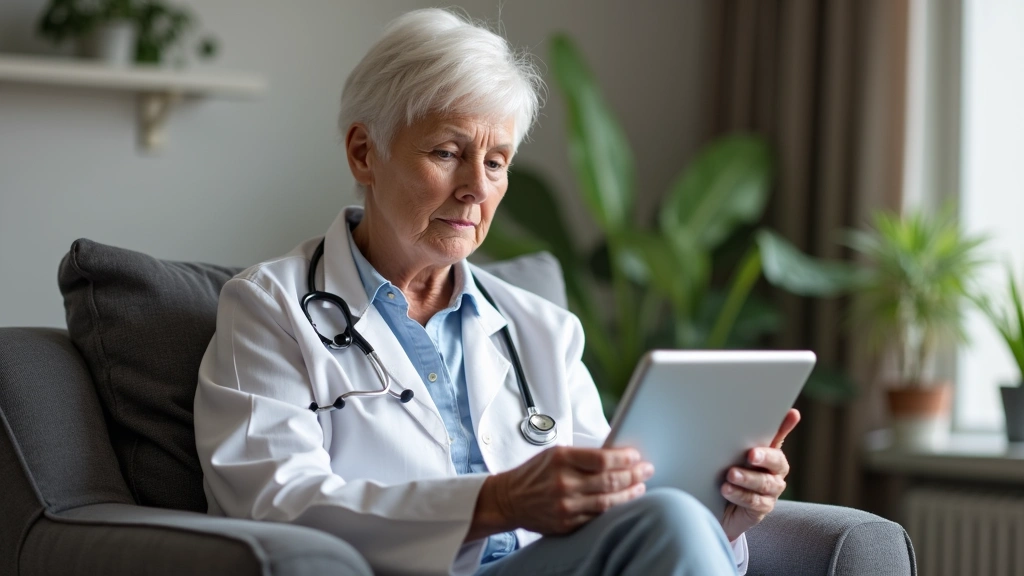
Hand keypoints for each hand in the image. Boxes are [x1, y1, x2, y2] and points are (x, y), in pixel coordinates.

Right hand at [468, 446, 653, 539]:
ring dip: (629, 493)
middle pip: (609, 480)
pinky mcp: (566, 523)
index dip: (624, 458)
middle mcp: (563, 483)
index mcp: (560, 459)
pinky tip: (624, 502)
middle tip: (647, 470)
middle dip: (633, 474)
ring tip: (640, 486)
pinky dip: (614, 510)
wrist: (508, 499)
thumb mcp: (554, 454)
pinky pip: (597, 518)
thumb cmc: (534, 473)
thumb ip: (583, 455)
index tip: (636, 456)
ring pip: (608, 502)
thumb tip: (616, 455)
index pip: (601, 459)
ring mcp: (565, 506)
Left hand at [719, 408, 799, 541]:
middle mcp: (774, 470)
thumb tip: (723, 414)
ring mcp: (771, 491)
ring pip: (765, 483)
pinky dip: (740, 495)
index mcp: (767, 452)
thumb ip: (729, 438)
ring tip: (730, 474)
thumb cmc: (722, 474)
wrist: (715, 507)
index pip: (778, 435)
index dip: (786, 425)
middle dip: (765, 456)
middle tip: (751, 454)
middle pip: (776, 461)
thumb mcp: (724, 454)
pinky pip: (754, 502)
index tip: (791, 414)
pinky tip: (726, 490)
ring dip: (747, 478)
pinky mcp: (762, 508)